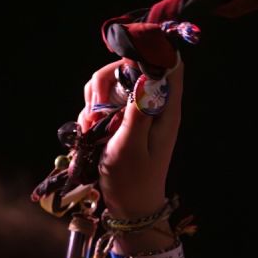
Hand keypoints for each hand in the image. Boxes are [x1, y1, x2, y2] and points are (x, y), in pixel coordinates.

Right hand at [78, 60, 183, 253]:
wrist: (128, 206)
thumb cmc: (132, 180)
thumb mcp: (131, 146)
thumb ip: (138, 110)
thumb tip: (143, 74)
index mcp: (166, 110)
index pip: (169, 65)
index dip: (148, 52)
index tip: (121, 61)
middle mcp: (152, 106)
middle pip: (130, 68)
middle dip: (106, 81)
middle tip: (94, 107)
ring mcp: (135, 113)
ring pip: (112, 84)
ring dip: (94, 99)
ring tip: (89, 124)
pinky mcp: (120, 122)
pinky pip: (102, 103)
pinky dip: (91, 111)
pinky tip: (88, 129)